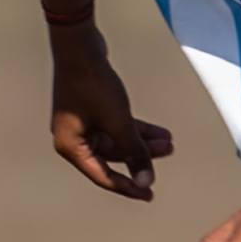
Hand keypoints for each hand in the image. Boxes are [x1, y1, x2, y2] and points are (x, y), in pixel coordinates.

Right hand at [48, 25, 172, 199]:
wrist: (80, 46)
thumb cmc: (93, 84)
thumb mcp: (118, 121)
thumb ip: (133, 152)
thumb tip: (145, 180)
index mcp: (72, 147)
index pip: (103, 176)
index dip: (128, 186)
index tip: (149, 195)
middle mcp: (73, 139)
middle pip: (112, 157)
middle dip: (141, 156)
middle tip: (168, 152)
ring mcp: (81, 123)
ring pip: (117, 141)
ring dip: (141, 141)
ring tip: (168, 141)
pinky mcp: (91, 109)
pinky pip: (115, 126)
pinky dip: (135, 129)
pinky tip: (158, 131)